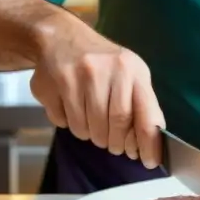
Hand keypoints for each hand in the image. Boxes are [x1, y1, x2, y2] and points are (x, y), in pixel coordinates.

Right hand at [29, 15, 163, 167]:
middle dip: (114, 142)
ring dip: (91, 134)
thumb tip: (149, 145)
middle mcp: (105, 71)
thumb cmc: (103, 62)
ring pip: (86, 129)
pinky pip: (63, 122)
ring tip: (91, 120)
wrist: (61, 37)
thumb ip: (143, 106)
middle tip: (112, 142)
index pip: (145, 116)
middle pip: (115, 126)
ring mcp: (75, 77)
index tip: (148, 161)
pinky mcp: (50, 85)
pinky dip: (69, 124)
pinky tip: (71, 107)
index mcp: (132, 70)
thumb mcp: (131, 75)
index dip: (148, 144)